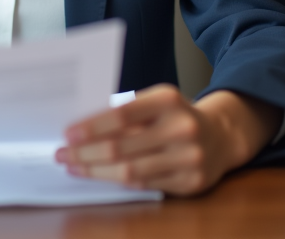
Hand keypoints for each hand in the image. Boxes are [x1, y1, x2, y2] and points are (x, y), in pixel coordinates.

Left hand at [55, 85, 280, 195]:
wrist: (222, 136)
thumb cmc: (176, 116)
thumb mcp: (156, 103)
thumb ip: (126, 113)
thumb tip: (81, 130)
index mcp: (169, 99)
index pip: (122, 115)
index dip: (92, 127)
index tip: (67, 133)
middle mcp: (182, 128)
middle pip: (122, 147)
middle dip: (85, 153)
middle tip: (62, 154)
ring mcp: (189, 158)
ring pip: (130, 171)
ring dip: (96, 171)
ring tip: (74, 167)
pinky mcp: (191, 183)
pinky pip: (145, 185)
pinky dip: (118, 181)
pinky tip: (100, 176)